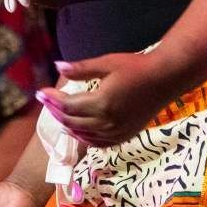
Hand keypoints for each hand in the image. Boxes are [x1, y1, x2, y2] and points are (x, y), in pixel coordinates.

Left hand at [37, 53, 184, 148]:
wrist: (166, 78)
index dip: (52, 99)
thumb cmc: (136, 67)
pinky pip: (98, 142)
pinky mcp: (124, 136)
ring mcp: (116, 132)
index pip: (67, 106)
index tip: (41, 92)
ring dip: (67, 125)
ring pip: (82, 135)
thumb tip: (58, 67)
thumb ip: (81, 69)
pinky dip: (83, 137)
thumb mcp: (107, 63)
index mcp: (101, 103)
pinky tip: (77, 129)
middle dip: (55, 112)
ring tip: (57, 114)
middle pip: (71, 122)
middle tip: (46, 101)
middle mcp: (107, 122)